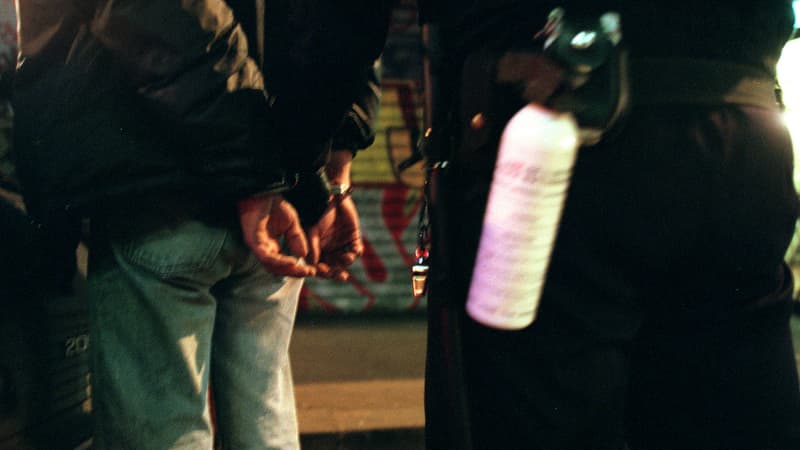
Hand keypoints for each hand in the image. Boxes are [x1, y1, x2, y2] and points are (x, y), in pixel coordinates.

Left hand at [237, 193, 315, 277]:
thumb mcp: (292, 224)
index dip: (297, 269)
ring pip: (271, 266)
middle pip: (278, 269)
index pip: (284, 263)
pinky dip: (279, 261)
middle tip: (309, 273)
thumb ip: (297, 239)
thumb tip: (304, 255)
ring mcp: (257, 246)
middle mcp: (264, 249)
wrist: (263, 191)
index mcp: (272, 246)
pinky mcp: (253, 240)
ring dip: (288, 270)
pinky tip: (292, 262)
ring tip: (302, 270)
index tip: (312, 271)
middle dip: (294, 272)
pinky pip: (266, 256)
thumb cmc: (273, 205)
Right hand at [307, 149, 362, 280]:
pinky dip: (356, 252)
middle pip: (334, 267)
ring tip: (347, 258)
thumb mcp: (312, 230)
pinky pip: (356, 249)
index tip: (324, 273)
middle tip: (342, 276)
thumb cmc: (318, 212)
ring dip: (347, 261)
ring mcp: (342, 244)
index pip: (320, 266)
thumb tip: (312, 265)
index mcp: (317, 250)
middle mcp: (330, 250)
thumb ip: (312, 247)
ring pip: (345, 260)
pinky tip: (355, 251)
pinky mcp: (354, 238)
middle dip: (337, 272)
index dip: (322, 272)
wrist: (331, 196)